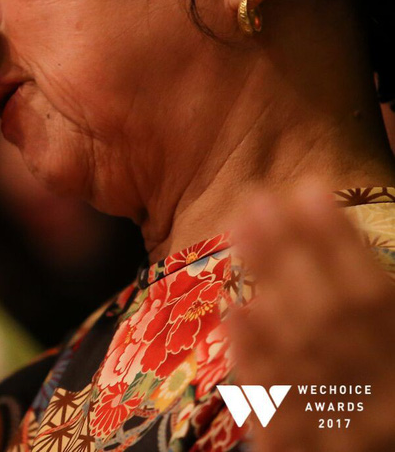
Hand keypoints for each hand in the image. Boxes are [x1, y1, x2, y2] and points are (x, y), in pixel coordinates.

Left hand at [228, 182, 394, 451]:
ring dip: (265, 283)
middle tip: (255, 197)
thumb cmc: (391, 381)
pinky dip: (256, 359)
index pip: (371, 290)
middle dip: (290, 246)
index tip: (309, 188)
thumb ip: (385, 292)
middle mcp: (371, 385)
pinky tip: (235, 312)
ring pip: (298, 346)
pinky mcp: (305, 451)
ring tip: (238, 228)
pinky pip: (277, 407)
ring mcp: (338, 423)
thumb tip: (342, 228)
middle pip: (326, 307)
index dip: (339, 237)